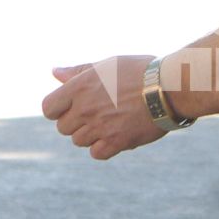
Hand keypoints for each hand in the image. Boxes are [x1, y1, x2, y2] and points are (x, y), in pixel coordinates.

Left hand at [41, 55, 164, 159]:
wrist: (169, 87)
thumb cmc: (139, 71)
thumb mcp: (106, 65)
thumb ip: (78, 71)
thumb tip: (55, 73)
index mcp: (79, 87)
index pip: (48, 109)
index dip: (58, 110)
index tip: (72, 107)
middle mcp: (85, 109)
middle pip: (63, 128)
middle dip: (76, 122)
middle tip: (97, 113)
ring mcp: (100, 127)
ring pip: (79, 141)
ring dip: (91, 135)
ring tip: (110, 122)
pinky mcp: (116, 142)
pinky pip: (97, 153)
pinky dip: (103, 147)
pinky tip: (116, 135)